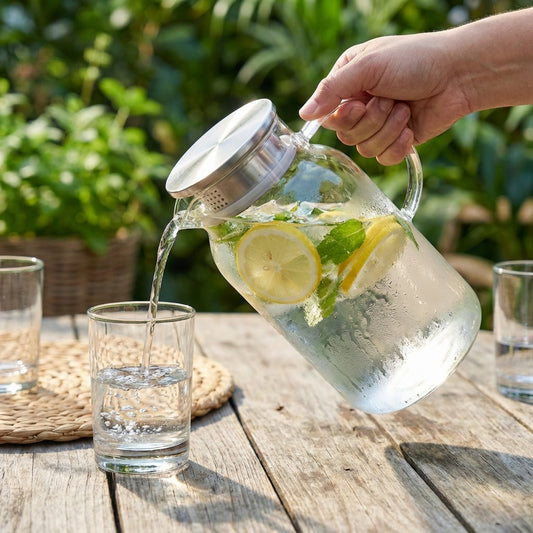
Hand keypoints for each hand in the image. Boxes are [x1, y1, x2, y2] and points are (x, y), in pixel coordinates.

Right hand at [299, 32, 470, 164]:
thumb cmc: (414, 59)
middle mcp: (360, 105)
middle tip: (390, 100)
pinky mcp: (397, 141)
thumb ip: (332, 90)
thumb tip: (303, 115)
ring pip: (365, 149)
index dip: (344, 116)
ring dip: (388, 130)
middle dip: (372, 120)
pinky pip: (383, 159)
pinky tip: (410, 129)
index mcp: (348, 83)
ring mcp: (379, 125)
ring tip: (405, 109)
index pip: (328, 115)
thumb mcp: (368, 66)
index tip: (360, 102)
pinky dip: (398, 146)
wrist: (458, 74)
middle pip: (346, 135)